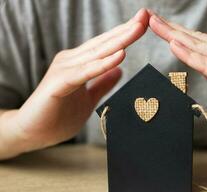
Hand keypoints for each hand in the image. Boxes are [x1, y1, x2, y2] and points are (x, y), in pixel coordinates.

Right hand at [0, 9, 148, 158]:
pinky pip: (86, 72)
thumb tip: (119, 71)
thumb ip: (102, 83)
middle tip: (145, 15)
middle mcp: (71, 61)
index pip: (106, 46)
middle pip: (104, 44)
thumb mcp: (89, 98)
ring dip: (120, 40)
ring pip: (97, 53)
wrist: (33, 133)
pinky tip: (121, 55)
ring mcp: (64, 69)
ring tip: (139, 27)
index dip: (125, 34)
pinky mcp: (60, 83)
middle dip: (126, 29)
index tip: (144, 24)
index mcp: (79, 63)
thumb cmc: (58, 116)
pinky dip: (104, 64)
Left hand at [149, 12, 206, 141]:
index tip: (162, 27)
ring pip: (199, 46)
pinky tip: (174, 44)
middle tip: (150, 17)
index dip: (179, 33)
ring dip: (174, 35)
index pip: (200, 41)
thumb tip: (204, 68)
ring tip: (155, 24)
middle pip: (196, 38)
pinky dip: (189, 54)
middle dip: (171, 28)